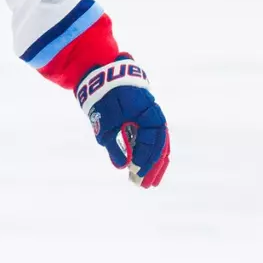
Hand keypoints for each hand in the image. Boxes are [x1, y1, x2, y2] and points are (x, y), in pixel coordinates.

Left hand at [76, 57, 169, 187]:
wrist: (103, 76)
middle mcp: (154, 117)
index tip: (136, 174)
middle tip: (145, 185)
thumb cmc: (104, 99)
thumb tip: (122, 167)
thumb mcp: (105, 122)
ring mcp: (151, 119)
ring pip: (158, 145)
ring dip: (154, 164)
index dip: (145, 160)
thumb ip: (114, 144)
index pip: (152, 142)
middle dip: (153, 167)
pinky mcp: (144, 121)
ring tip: (149, 182)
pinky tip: (146, 167)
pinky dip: (149, 154)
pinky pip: (151, 140)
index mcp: (148, 114)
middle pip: (159, 146)